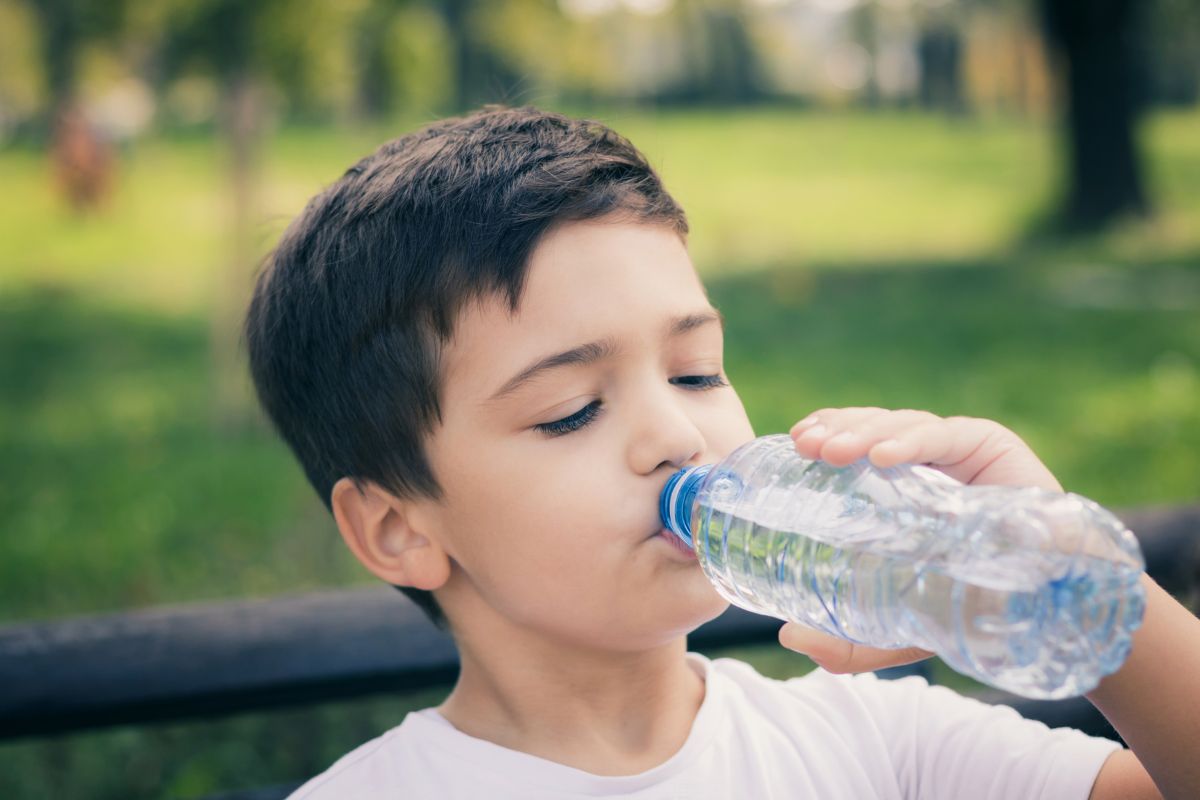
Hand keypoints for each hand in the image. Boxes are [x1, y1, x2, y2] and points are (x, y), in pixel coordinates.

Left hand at [777, 407, 1063, 673]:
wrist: (1053, 613)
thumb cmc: (970, 609)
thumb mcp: (899, 629)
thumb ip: (847, 642)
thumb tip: (789, 638)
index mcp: (900, 486)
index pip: (855, 446)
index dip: (827, 435)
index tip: (794, 442)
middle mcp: (927, 462)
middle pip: (873, 428)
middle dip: (836, 431)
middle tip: (805, 446)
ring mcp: (960, 452)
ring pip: (902, 426)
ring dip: (863, 433)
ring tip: (832, 452)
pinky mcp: (993, 448)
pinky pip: (946, 437)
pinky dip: (912, 443)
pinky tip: (883, 456)